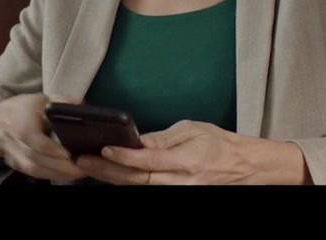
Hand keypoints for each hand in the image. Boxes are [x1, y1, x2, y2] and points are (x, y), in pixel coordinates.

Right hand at [0, 93, 87, 181]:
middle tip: (83, 168)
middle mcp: (16, 140)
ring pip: (35, 170)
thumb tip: (82, 107)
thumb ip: (61, 102)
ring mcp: (14, 155)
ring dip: (58, 174)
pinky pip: (34, 174)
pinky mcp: (16, 165)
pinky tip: (67, 175)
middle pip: (37, 158)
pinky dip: (51, 176)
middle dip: (60, 166)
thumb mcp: (40, 99)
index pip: (34, 138)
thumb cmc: (22, 109)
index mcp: (22, 120)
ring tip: (79, 173)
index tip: (68, 154)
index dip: (50, 149)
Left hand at [75, 120, 309, 184]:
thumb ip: (163, 138)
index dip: (124, 157)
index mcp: (186, 162)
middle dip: (106, 171)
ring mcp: (178, 193)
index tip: (104, 149)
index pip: (148, 162)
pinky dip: (126, 184)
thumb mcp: (192, 131)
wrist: (244, 167)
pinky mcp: (176, 196)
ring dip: (111, 179)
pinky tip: (109, 176)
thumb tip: (136, 140)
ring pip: (137, 189)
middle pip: (136, 180)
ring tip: (88, 168)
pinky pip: (147, 191)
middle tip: (82, 161)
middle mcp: (180, 183)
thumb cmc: (219, 145)